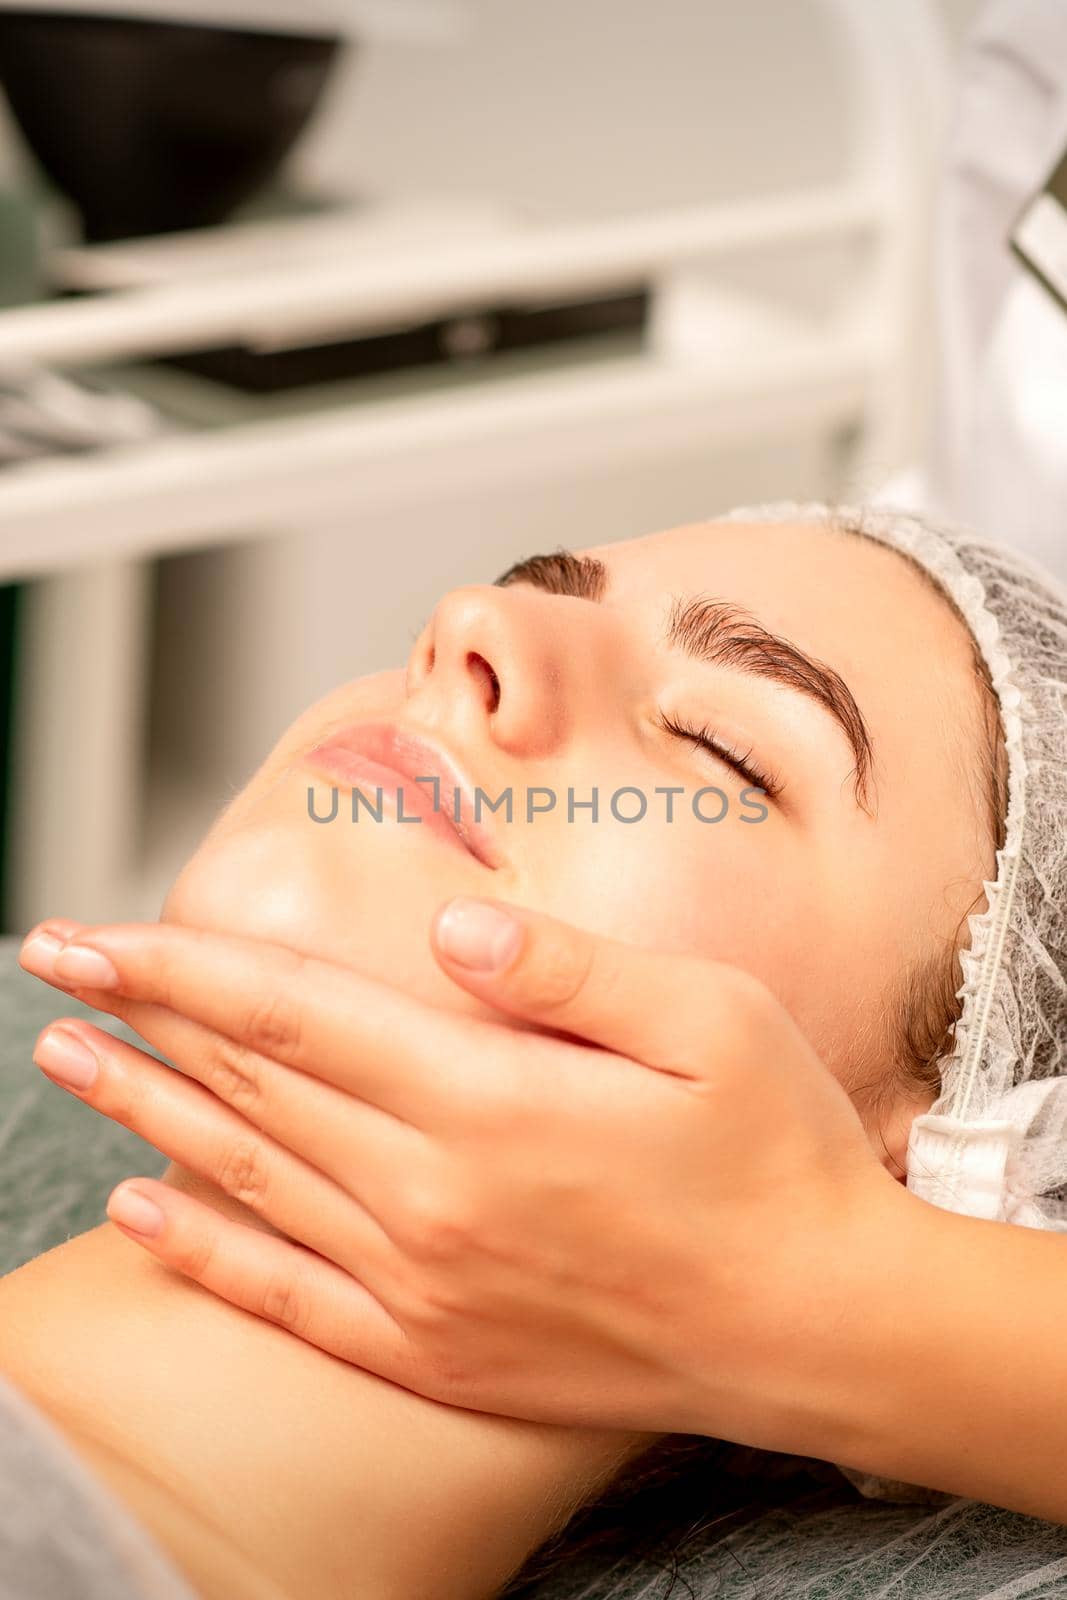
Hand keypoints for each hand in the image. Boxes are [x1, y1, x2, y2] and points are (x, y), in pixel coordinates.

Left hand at [19, 906, 910, 1455]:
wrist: (818, 1327)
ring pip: (248, 1184)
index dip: (181, 967)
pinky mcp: (436, 1352)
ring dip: (145, 1117)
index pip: (294, 1013)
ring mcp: (425, 1287)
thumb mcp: (708, 1022)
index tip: (91, 934)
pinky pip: (288, 1298)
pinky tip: (140, 1217)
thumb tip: (453, 929)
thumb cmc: (777, 1156)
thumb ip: (567, 971)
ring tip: (68, 1064)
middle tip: (53, 969)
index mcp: (491, 1100)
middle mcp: (434, 1197)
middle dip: (139, 1019)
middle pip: (250, 1088)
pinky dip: (204, 1254)